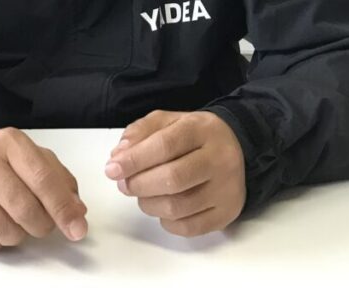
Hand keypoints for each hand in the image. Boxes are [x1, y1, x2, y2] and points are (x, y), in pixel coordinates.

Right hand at [0, 127, 87, 251]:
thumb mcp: (27, 155)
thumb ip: (57, 179)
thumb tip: (77, 212)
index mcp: (9, 142)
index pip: (43, 179)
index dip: (63, 208)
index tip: (78, 228)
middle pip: (27, 210)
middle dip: (43, 224)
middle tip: (42, 222)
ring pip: (9, 232)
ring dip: (19, 233)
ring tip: (10, 215)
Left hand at [105, 110, 245, 236]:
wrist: (237, 148)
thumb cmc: (194, 136)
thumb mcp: (168, 121)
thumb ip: (140, 132)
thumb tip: (118, 156)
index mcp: (202, 129)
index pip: (165, 145)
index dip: (134, 159)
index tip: (112, 169)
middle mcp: (220, 159)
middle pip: (172, 178)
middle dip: (138, 184)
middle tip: (124, 184)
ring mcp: (226, 188)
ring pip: (177, 207)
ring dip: (148, 203)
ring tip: (143, 193)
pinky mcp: (227, 213)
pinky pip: (188, 228)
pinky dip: (166, 221)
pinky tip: (163, 206)